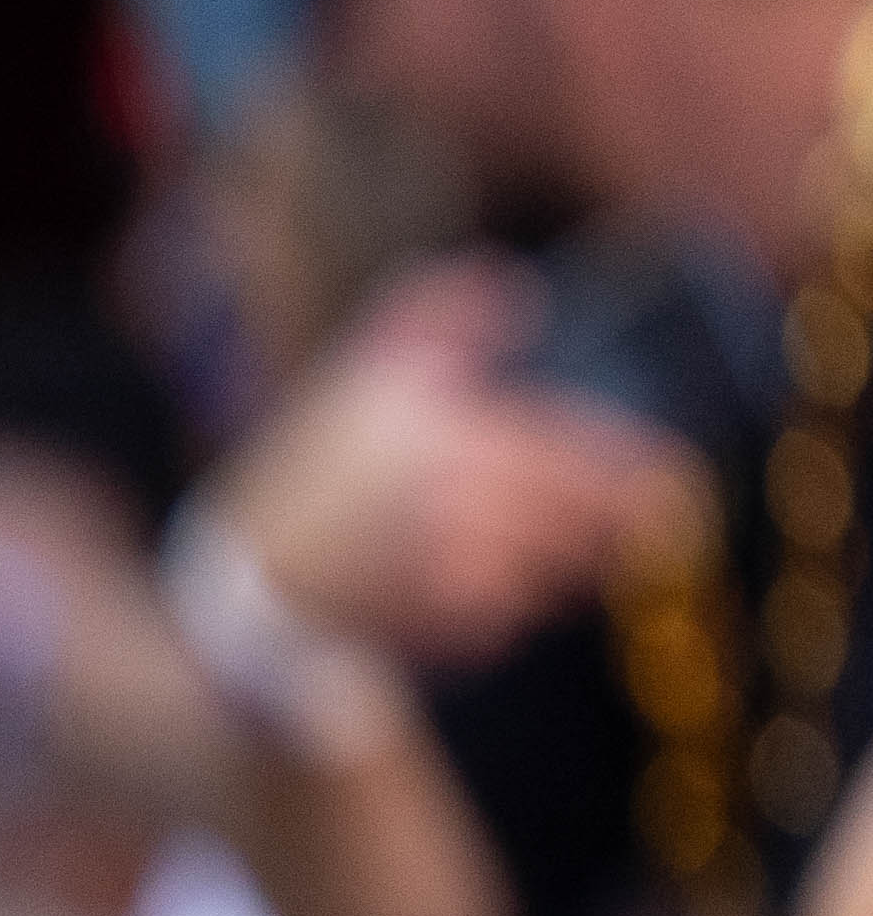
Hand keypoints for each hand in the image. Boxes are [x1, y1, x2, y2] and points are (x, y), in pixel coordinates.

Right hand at [209, 257, 701, 663]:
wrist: (244, 580)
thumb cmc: (309, 469)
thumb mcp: (364, 371)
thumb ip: (441, 314)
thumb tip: (516, 286)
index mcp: (469, 440)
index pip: (601, 466)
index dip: (651, 477)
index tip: (670, 480)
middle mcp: (477, 510)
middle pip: (596, 530)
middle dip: (606, 529)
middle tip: (611, 524)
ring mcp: (466, 574)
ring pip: (561, 578)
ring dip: (555, 570)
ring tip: (518, 550)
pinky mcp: (450, 629)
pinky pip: (516, 621)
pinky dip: (505, 611)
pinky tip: (465, 588)